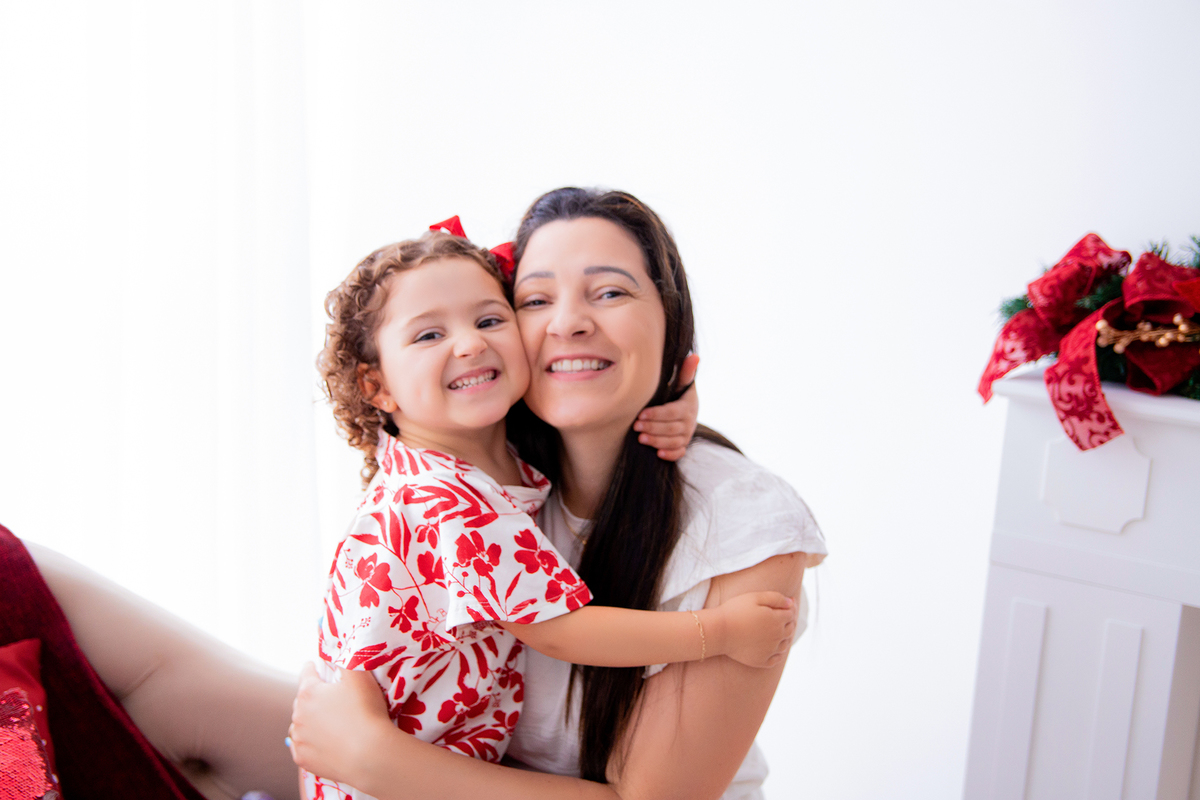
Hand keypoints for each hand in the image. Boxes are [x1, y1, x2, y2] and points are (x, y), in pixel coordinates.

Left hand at [289, 662, 390, 783]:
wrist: (370, 755)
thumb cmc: (366, 711)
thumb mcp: (359, 675)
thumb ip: (347, 657)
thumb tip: (339, 648)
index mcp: (308, 692)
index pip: (306, 672)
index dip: (314, 667)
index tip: (317, 666)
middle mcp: (297, 715)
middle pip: (302, 700)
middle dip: (313, 697)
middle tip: (331, 699)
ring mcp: (299, 739)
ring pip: (299, 724)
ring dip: (309, 721)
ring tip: (327, 722)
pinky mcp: (303, 759)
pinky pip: (301, 746)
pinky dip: (309, 742)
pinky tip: (322, 741)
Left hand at [635, 353, 699, 460]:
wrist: (685, 409)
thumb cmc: (678, 393)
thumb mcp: (682, 382)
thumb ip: (685, 371)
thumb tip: (694, 355)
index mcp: (688, 406)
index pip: (673, 412)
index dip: (657, 414)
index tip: (641, 414)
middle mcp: (689, 422)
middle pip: (672, 428)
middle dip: (653, 427)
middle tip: (635, 426)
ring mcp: (687, 435)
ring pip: (673, 441)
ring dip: (657, 441)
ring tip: (641, 438)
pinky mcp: (683, 445)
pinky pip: (679, 453)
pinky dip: (670, 454)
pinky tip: (658, 453)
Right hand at [709, 591, 796, 668]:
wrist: (718, 631)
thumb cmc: (735, 611)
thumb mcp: (755, 597)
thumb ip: (776, 598)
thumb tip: (791, 603)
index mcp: (777, 620)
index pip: (792, 613)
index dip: (790, 607)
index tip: (786, 604)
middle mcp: (777, 637)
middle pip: (790, 629)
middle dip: (789, 621)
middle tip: (782, 616)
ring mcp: (770, 651)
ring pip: (785, 644)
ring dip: (784, 637)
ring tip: (777, 630)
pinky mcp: (761, 661)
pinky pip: (776, 659)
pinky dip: (778, 653)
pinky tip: (773, 647)